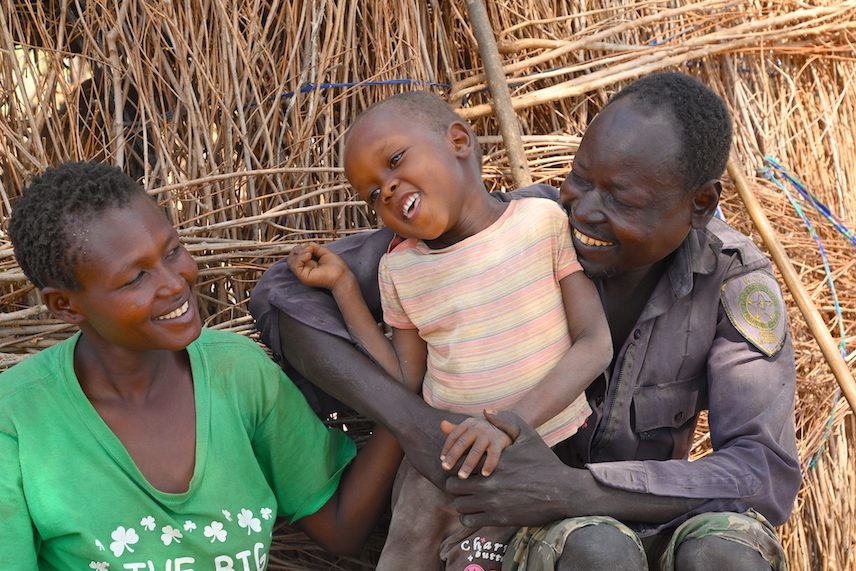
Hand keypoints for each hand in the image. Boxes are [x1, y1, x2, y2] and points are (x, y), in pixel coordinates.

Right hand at [287, 242, 351, 290]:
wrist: (342, 276)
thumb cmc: (337, 267)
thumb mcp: (324, 253)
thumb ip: (315, 248)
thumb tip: (307, 243)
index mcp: (308, 265)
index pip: (295, 256)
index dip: (299, 249)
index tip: (309, 246)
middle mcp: (304, 270)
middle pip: (291, 259)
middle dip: (298, 250)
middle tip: (309, 248)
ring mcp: (303, 274)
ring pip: (291, 262)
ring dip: (299, 253)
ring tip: (310, 251)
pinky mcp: (304, 277)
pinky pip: (295, 267)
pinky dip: (300, 258)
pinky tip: (309, 255)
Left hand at [440, 410, 511, 478]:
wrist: (507, 428)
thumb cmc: (483, 431)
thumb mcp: (470, 428)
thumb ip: (455, 429)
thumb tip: (442, 424)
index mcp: (469, 423)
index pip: (454, 436)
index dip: (447, 448)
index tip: (442, 460)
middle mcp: (478, 427)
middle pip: (462, 443)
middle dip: (453, 456)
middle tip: (445, 468)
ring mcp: (489, 434)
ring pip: (476, 451)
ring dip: (468, 464)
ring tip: (462, 476)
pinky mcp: (499, 442)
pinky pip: (493, 455)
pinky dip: (489, 465)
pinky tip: (484, 475)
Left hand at [444, 409, 578, 527]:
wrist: (563, 492)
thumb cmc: (544, 462)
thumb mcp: (528, 435)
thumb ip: (506, 421)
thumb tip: (485, 411)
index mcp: (492, 461)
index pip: (459, 462)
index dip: (457, 463)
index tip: (462, 465)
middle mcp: (489, 483)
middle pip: (452, 485)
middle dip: (455, 483)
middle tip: (463, 482)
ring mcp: (492, 503)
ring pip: (458, 504)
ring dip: (460, 500)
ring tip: (468, 497)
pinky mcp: (498, 519)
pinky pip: (468, 521)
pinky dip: (467, 516)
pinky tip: (475, 510)